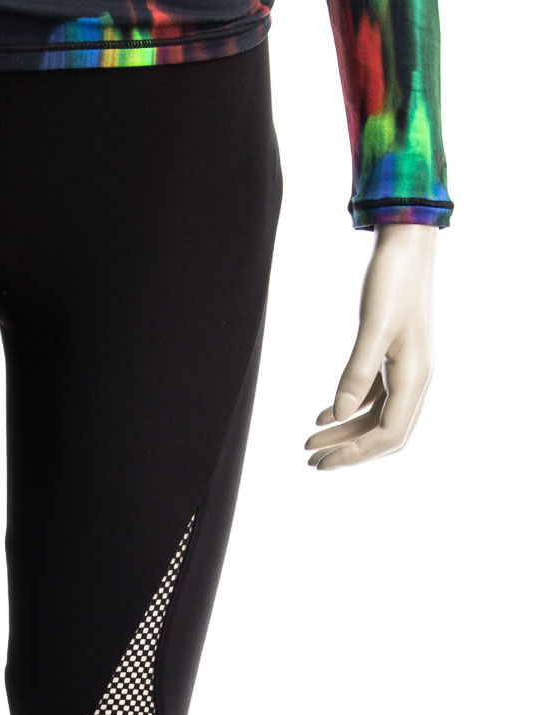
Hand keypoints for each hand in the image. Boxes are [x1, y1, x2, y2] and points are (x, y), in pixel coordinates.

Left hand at [305, 222, 437, 470]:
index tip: (323, 462)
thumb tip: (340, 415)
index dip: (357, 454)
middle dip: (349, 451)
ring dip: (344, 433)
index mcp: (415, 376)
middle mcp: (415, 378)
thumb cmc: (393, 279)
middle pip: (383, 433)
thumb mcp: (373, 327)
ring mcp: (406, 368)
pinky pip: (373, 397)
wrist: (406, 241)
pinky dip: (348, 410)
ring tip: (310, 443)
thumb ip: (357, 373)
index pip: (389, 435)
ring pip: (375, 416)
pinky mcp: (394, 356)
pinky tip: (322, 417)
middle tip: (311, 462)